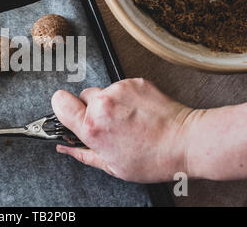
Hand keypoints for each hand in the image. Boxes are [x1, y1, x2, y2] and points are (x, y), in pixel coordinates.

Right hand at [52, 78, 192, 182]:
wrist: (187, 141)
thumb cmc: (154, 158)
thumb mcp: (112, 166)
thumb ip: (81, 153)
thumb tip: (64, 147)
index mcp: (92, 127)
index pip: (59, 101)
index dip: (62, 109)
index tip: (70, 116)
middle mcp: (103, 104)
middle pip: (81, 96)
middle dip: (90, 109)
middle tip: (108, 124)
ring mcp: (120, 90)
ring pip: (102, 91)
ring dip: (109, 103)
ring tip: (128, 120)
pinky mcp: (135, 81)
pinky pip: (121, 87)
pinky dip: (126, 98)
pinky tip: (139, 112)